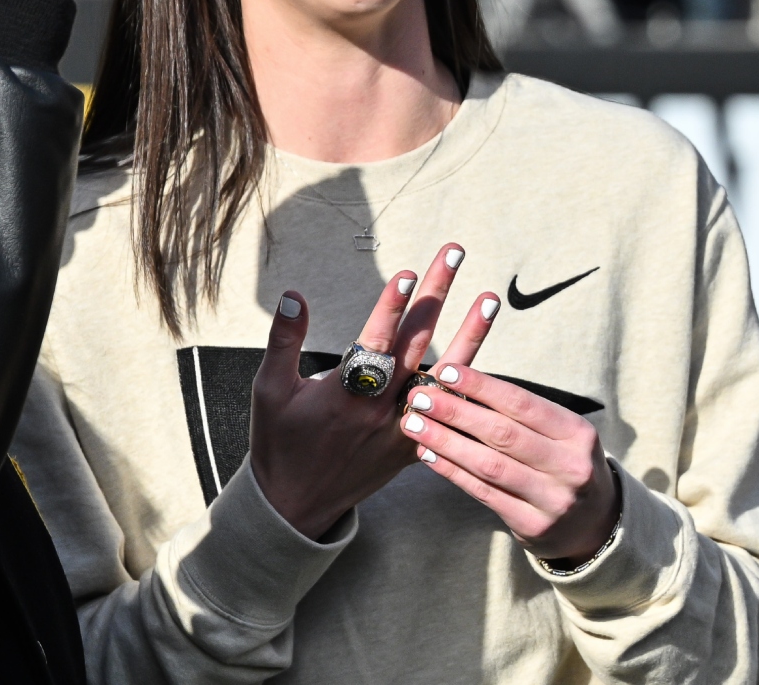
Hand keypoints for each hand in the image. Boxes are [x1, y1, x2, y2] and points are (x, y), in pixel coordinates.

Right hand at [249, 243, 467, 539]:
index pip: (376, 341)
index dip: (393, 306)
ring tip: (489, 300)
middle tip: (454, 254)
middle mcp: (380, 410)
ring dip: (470, 336)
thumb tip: (295, 296)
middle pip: (416, 343)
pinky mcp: (414, 447)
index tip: (410, 274)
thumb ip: (284, 341)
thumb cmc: (278, 442)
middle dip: (436, 295)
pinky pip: (447, 412)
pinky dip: (465, 382)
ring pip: (442, 376)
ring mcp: (403, 430)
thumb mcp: (269, 390)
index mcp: (345, 395)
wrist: (296, 504)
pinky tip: (482, 354)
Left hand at [399, 332, 618, 563]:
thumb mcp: (559, 435)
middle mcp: (570, 467)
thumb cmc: (563, 464)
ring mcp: (553, 500)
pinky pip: (483, 493)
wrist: (595, 525)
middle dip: (455, 412)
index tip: (446, 372)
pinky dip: (451, 471)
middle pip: (503, 434)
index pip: (523, 403)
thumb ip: (519, 414)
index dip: (481, 387)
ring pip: (489, 465)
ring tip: (413, 424)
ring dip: (445, 441)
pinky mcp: (532, 525)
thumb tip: (459, 385)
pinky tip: (426, 454)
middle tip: (419, 396)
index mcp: (578, 434)